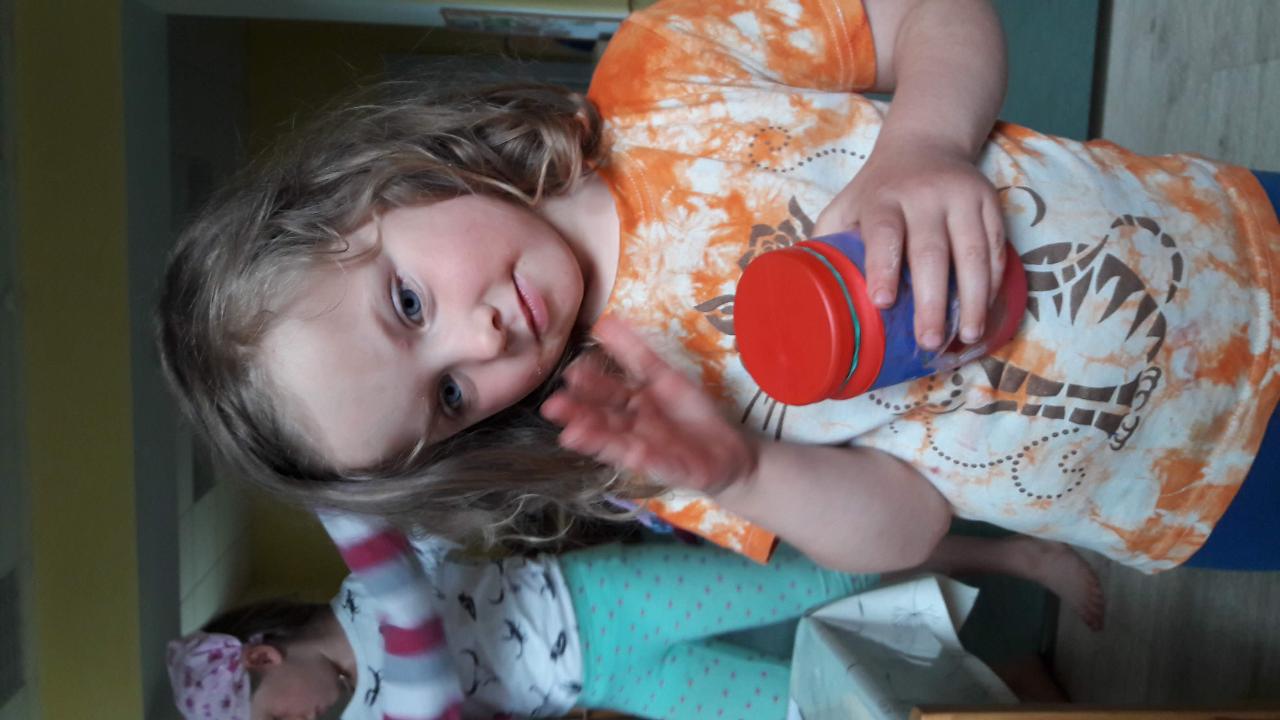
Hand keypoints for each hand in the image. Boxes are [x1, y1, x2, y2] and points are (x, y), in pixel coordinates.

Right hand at [539, 316, 758, 496]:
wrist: (727, 451)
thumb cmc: (690, 413)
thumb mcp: (665, 375)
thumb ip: (635, 351)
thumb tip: (606, 320)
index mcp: (631, 404)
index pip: (606, 392)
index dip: (589, 384)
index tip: (570, 373)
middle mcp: (634, 428)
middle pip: (604, 419)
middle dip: (579, 414)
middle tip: (553, 406)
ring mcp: (649, 450)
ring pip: (619, 443)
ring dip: (597, 440)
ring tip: (572, 434)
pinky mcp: (671, 468)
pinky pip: (657, 462)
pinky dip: (645, 458)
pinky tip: (632, 452)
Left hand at [812, 136, 1004, 349]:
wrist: (926, 143)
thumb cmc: (877, 190)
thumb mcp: (845, 205)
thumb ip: (828, 243)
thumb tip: (803, 294)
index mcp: (882, 199)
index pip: (884, 233)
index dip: (884, 267)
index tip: (884, 302)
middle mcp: (925, 196)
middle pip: (932, 252)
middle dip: (932, 301)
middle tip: (928, 341)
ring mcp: (962, 198)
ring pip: (974, 254)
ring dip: (973, 300)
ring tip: (966, 337)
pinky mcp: (990, 203)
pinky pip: (997, 249)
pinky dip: (992, 285)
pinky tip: (984, 313)